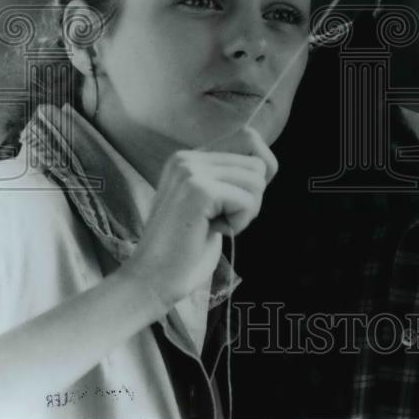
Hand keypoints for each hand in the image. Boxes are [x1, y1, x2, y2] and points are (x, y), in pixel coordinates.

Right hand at [121, 127, 276, 311]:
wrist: (151, 281)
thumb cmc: (185, 251)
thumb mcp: (209, 204)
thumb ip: (227, 179)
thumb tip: (267, 163)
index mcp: (188, 158)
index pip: (248, 137)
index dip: (261, 169)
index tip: (242, 199)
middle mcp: (186, 157)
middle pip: (258, 161)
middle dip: (253, 198)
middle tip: (224, 219)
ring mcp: (190, 171)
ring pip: (256, 180)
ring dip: (246, 212)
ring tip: (215, 225)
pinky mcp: (199, 191)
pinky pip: (248, 200)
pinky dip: (240, 222)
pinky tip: (212, 232)